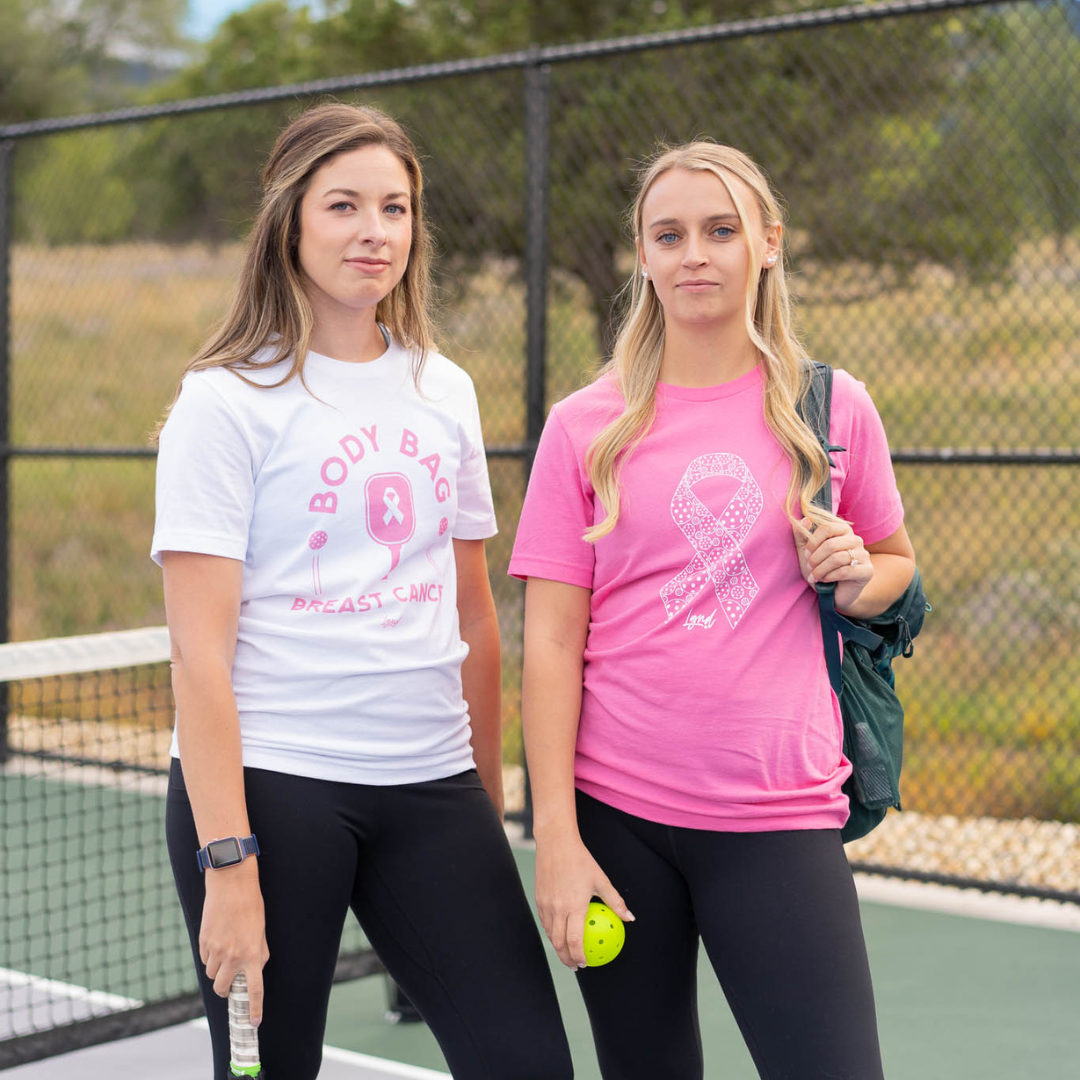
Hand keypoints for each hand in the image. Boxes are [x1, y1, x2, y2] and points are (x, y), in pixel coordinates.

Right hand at [199, 859, 268, 1024]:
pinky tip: (217, 937)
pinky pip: (204, 959)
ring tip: (226, 948)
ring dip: (217, 969)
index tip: (253, 1022)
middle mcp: (233, 956)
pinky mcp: (203, 942)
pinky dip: (209, 955)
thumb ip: (258, 953)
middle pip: (223, 989)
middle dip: (225, 989)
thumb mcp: (262, 930)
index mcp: (252, 954)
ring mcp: (216, 950)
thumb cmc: (251, 905)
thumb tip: (254, 971)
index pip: (254, 990)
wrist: (231, 884)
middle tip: (230, 980)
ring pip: (212, 974)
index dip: (254, 1009)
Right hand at [534, 834, 633, 968]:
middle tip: (575, 966)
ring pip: (549, 934)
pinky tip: (558, 932)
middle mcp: (557, 909)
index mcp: (574, 906)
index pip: (575, 941)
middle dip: (566, 959)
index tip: (585, 964)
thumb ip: (615, 901)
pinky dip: (551, 931)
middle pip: (559, 943)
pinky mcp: (538, 898)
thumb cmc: (581, 860)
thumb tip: (629, 918)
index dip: (579, 957)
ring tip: (566, 952)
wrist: (555, 842)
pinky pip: (544, 921)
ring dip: (557, 947)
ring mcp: (545, 904)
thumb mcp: (601, 879)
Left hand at [794, 516, 873, 613]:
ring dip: (821, 569)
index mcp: (843, 531)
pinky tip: (825, 580)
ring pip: (837, 558)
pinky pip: (845, 571)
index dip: (813, 541)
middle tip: (809, 567)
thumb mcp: (806, 553)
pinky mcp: (867, 571)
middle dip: (816, 558)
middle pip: (831, 544)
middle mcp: (856, 540)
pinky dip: (830, 576)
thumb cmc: (821, 570)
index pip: (827, 527)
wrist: (834, 593)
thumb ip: (802, 535)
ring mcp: (864, 555)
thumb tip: (803, 519)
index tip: (806, 554)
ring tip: (814, 577)